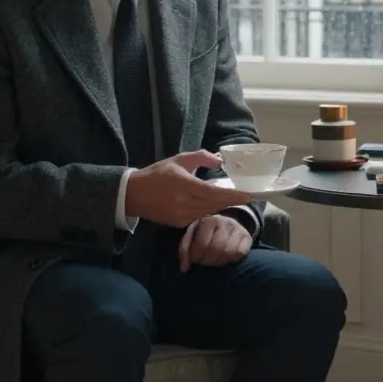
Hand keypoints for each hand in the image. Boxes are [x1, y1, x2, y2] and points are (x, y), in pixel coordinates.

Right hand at [125, 150, 250, 227]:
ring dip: (221, 205)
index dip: (232, 196)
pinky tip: (213, 203)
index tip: (248, 195)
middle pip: (215, 204)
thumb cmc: (157, 174)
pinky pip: (200, 216)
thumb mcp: (178, 160)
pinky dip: (208, 210)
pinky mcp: (178, 224)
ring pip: (209, 211)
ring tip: (233, 198)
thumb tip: (219, 161)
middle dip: (231, 200)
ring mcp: (181, 216)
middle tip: (247, 196)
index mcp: (184, 186)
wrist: (134, 194)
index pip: (214, 193)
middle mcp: (184, 204)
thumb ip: (201, 157)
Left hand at [178, 214, 252, 271]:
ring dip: (219, 262)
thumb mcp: (192, 236)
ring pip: (229, 252)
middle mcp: (225, 222)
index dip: (196, 257)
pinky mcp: (247, 237)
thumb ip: (185, 250)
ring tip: (214, 261)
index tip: (194, 260)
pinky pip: (240, 253)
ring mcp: (238, 229)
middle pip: (216, 248)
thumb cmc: (205, 232)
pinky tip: (225, 258)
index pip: (202, 244)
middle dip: (207, 261)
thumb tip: (184, 268)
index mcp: (208, 220)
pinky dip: (232, 259)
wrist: (226, 222)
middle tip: (204, 262)